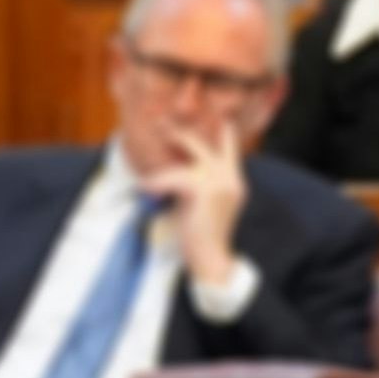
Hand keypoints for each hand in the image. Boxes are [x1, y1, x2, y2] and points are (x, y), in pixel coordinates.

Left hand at [140, 117, 248, 297]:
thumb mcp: (201, 204)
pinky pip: (174, 179)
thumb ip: (196, 184)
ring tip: (146, 185)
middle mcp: (231, 178)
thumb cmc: (202, 235)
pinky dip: (157, 184)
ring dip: (161, 175)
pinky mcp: (205, 191)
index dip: (222, 132)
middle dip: (181, 133)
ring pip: (184, 166)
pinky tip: (145, 191)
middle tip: (160, 123)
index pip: (229, 147)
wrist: (212, 259)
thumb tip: (173, 172)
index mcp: (233, 180)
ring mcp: (221, 183)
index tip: (216, 118)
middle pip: (205, 146)